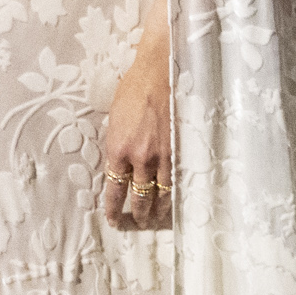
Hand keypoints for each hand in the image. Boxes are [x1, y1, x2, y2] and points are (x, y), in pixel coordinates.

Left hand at [99, 40, 172, 230]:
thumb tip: (120, 161)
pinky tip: (177, 199)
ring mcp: (164, 153)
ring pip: (161, 191)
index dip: (113, 209)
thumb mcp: (116, 119)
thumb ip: (118, 143)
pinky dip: (177, 191)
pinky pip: (179, 177)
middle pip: (139, 196)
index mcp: (117, 149)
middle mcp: (140, 157)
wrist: (161, 69)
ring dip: (158, 208)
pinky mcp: (182, 146)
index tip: (112, 220)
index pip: (114, 190)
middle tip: (137, 224)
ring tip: (156, 219)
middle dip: (137, 214)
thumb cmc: (135, 87)